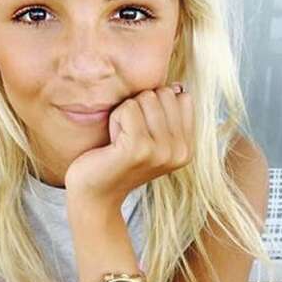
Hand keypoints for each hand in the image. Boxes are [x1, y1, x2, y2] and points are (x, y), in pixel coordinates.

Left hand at [64, 82, 194, 209]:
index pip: (182, 97)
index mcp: (187, 148)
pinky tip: (112, 142)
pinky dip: (115, 119)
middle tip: (128, 136)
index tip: (142, 131)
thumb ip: (166, 114)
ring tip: (120, 140)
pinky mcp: (139, 149)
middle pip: (163, 94)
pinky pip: (129, 108)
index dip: (155, 105)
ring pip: (145, 98)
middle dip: (139, 107)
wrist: (95, 194)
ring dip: (125, 113)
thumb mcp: (150, 137)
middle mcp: (180, 151)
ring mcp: (162, 151)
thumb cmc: (116, 160)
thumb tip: (178, 86)